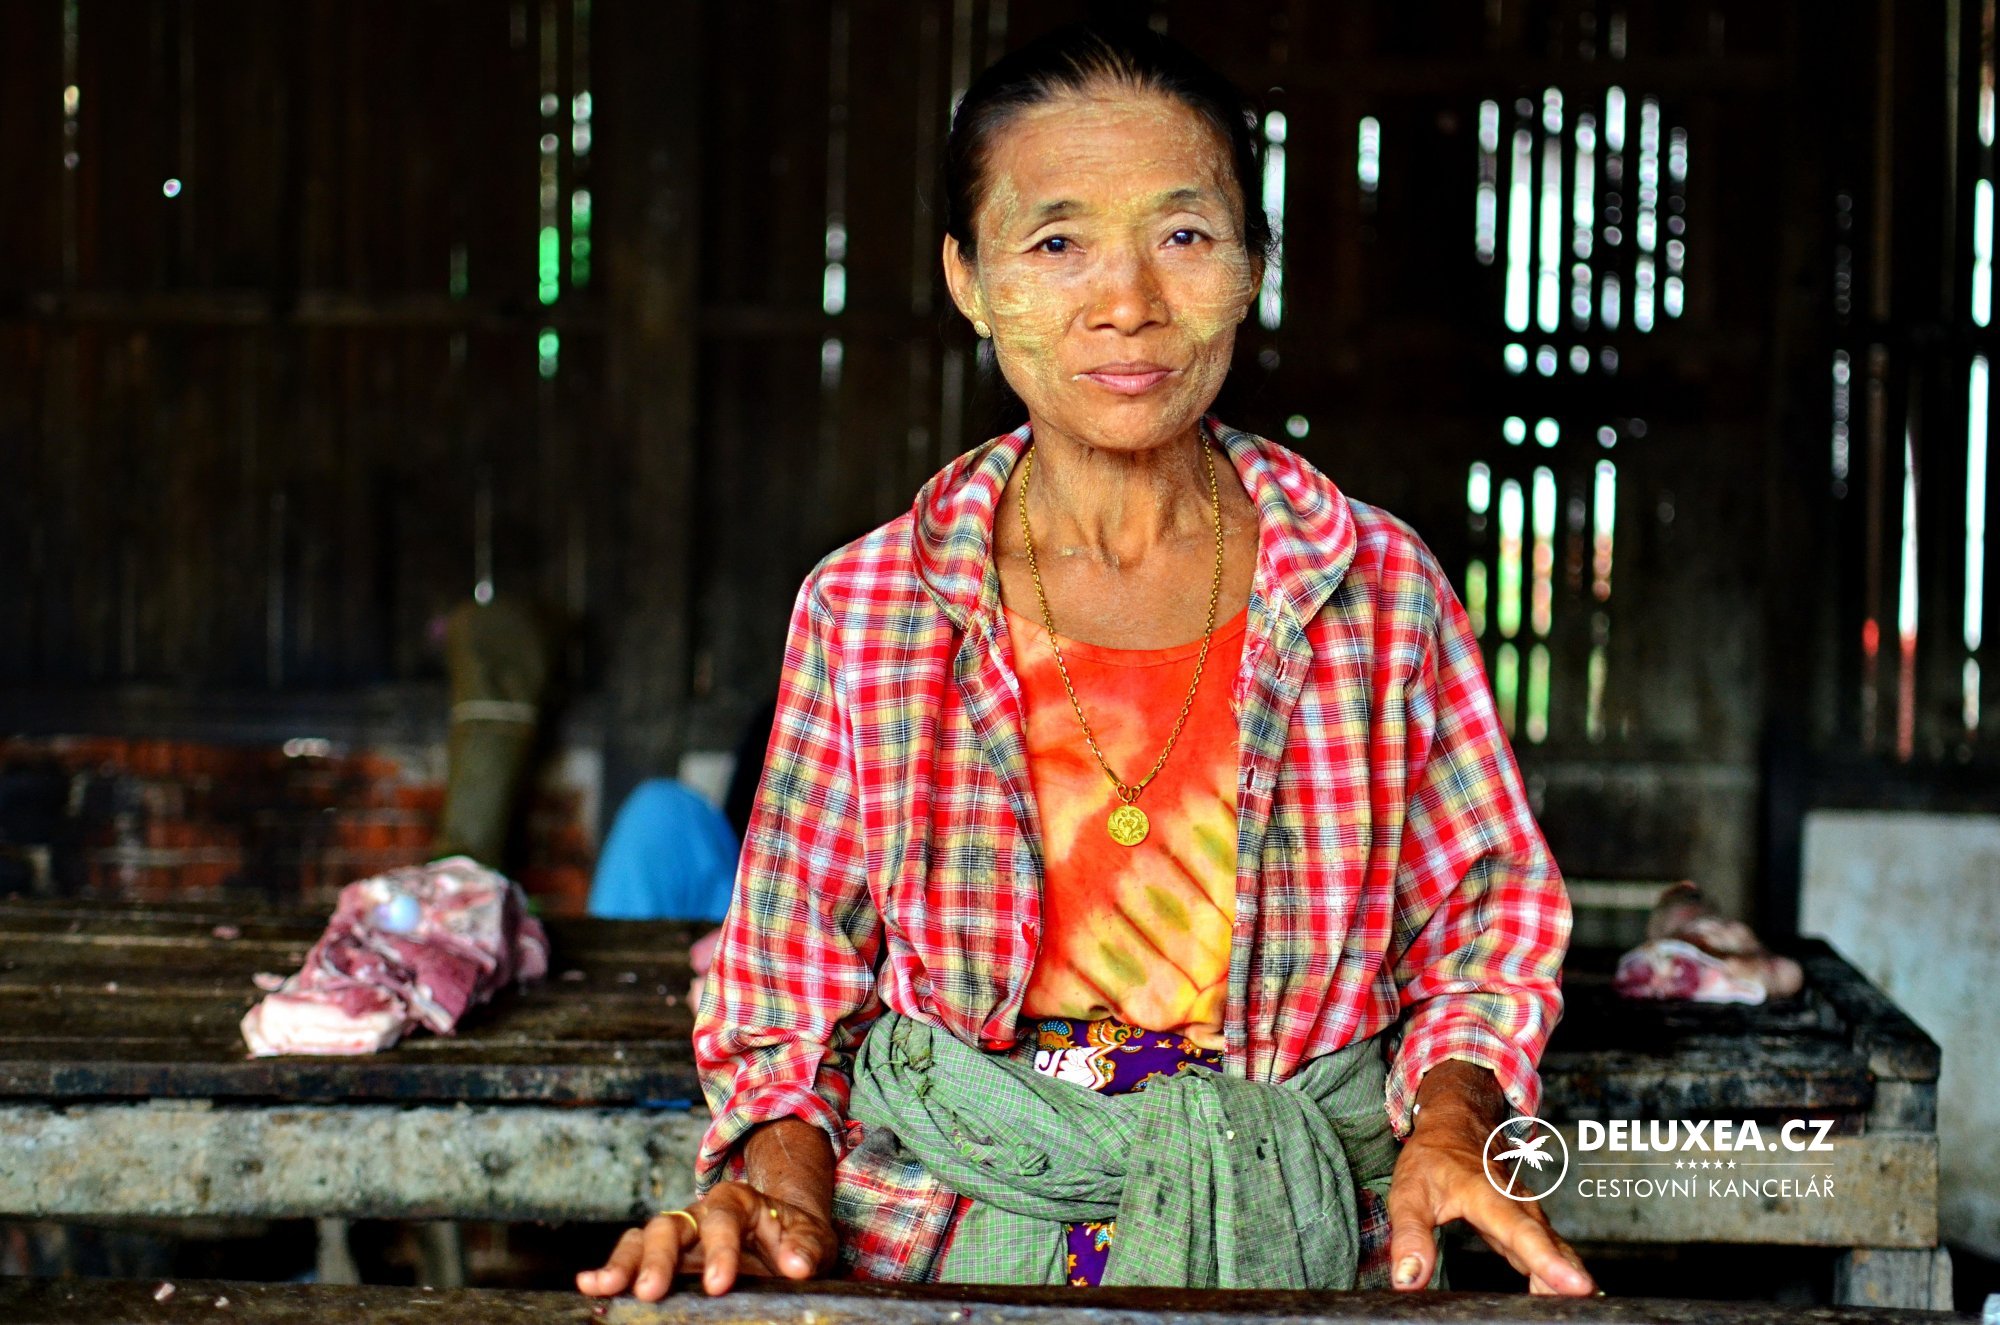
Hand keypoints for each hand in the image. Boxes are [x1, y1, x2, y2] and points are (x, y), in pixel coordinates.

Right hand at [574, 1182, 837, 1299]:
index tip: (720, 1286)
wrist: (788, 1240)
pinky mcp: (663, 1261)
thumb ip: (805, 1249)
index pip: (723, 1219)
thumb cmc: (796, 1240)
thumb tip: (796, 1265)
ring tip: (603, 1287)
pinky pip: (630, 1258)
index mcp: (737, 1202)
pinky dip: (611, 1270)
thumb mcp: (812, 1241)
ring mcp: (677, 1238)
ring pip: (642, 1240)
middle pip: (671, 1226)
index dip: (719, 1251)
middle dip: (659, 1259)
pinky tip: (590, 1287)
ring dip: (623, 1264)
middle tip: (652, 1291)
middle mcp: (699, 1214)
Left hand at [1384, 1062, 1595, 1296]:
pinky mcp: (1529, 1224)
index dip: (1545, 1259)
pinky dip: (1559, 1271)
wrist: (1456, 1123)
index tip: (1573, 1284)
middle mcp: (1516, 1204)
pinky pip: (1549, 1250)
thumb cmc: (1432, 1159)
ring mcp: (1527, 1213)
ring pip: (1553, 1246)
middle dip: (1567, 1274)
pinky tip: (1564, 1297)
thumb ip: (1410, 1236)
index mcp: (1486, 1194)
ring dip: (1567, 1274)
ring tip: (1580, 1305)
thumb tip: (1408, 1281)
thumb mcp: (1407, 1193)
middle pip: (1547, 1243)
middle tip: (1584, 1301)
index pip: (1519, 1231)